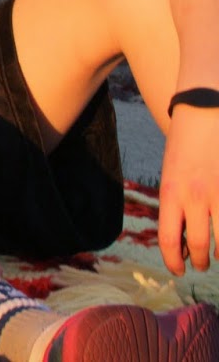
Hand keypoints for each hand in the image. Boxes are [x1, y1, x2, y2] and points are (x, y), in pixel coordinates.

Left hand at [157, 108, 218, 274]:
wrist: (202, 113)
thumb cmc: (184, 147)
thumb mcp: (170, 176)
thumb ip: (176, 206)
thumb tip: (184, 242)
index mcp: (170, 192)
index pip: (170, 240)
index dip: (173, 261)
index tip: (178, 271)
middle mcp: (194, 196)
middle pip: (197, 245)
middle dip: (200, 261)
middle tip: (201, 266)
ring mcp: (218, 193)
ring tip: (217, 256)